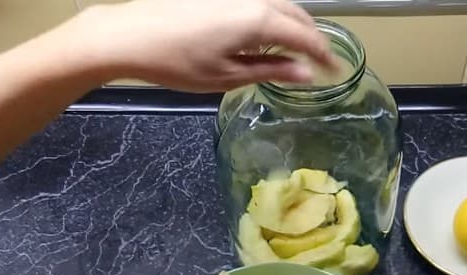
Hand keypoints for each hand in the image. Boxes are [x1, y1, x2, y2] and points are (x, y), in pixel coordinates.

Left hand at [66, 0, 335, 91]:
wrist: (129, 35)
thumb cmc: (177, 61)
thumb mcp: (228, 76)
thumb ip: (271, 71)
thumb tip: (305, 74)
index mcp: (260, 19)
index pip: (306, 36)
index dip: (325, 55)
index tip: (336, 71)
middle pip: (297, 15)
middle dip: (313, 38)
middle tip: (322, 62)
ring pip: (279, 6)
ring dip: (294, 26)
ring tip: (299, 51)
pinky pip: (260, 4)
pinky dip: (274, 19)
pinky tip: (268, 37)